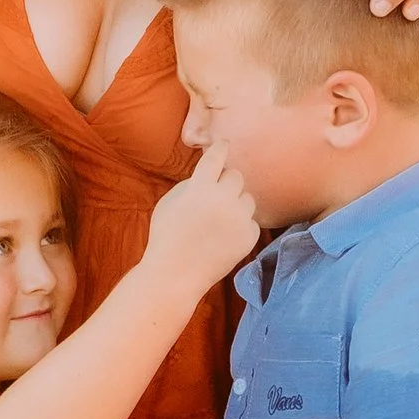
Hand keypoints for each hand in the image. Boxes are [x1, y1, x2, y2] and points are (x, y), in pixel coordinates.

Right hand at [144, 142, 258, 291]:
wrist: (175, 274)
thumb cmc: (167, 236)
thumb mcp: (169, 202)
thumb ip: (192, 183)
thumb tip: (212, 173)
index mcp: (201, 187)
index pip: (217, 156)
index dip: (220, 148)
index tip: (224, 145)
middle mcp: (224, 199)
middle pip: (236, 175)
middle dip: (226, 182)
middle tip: (215, 196)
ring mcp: (239, 219)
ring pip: (247, 198)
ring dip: (235, 204)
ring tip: (219, 220)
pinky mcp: (249, 237)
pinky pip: (251, 222)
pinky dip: (240, 226)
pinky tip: (224, 237)